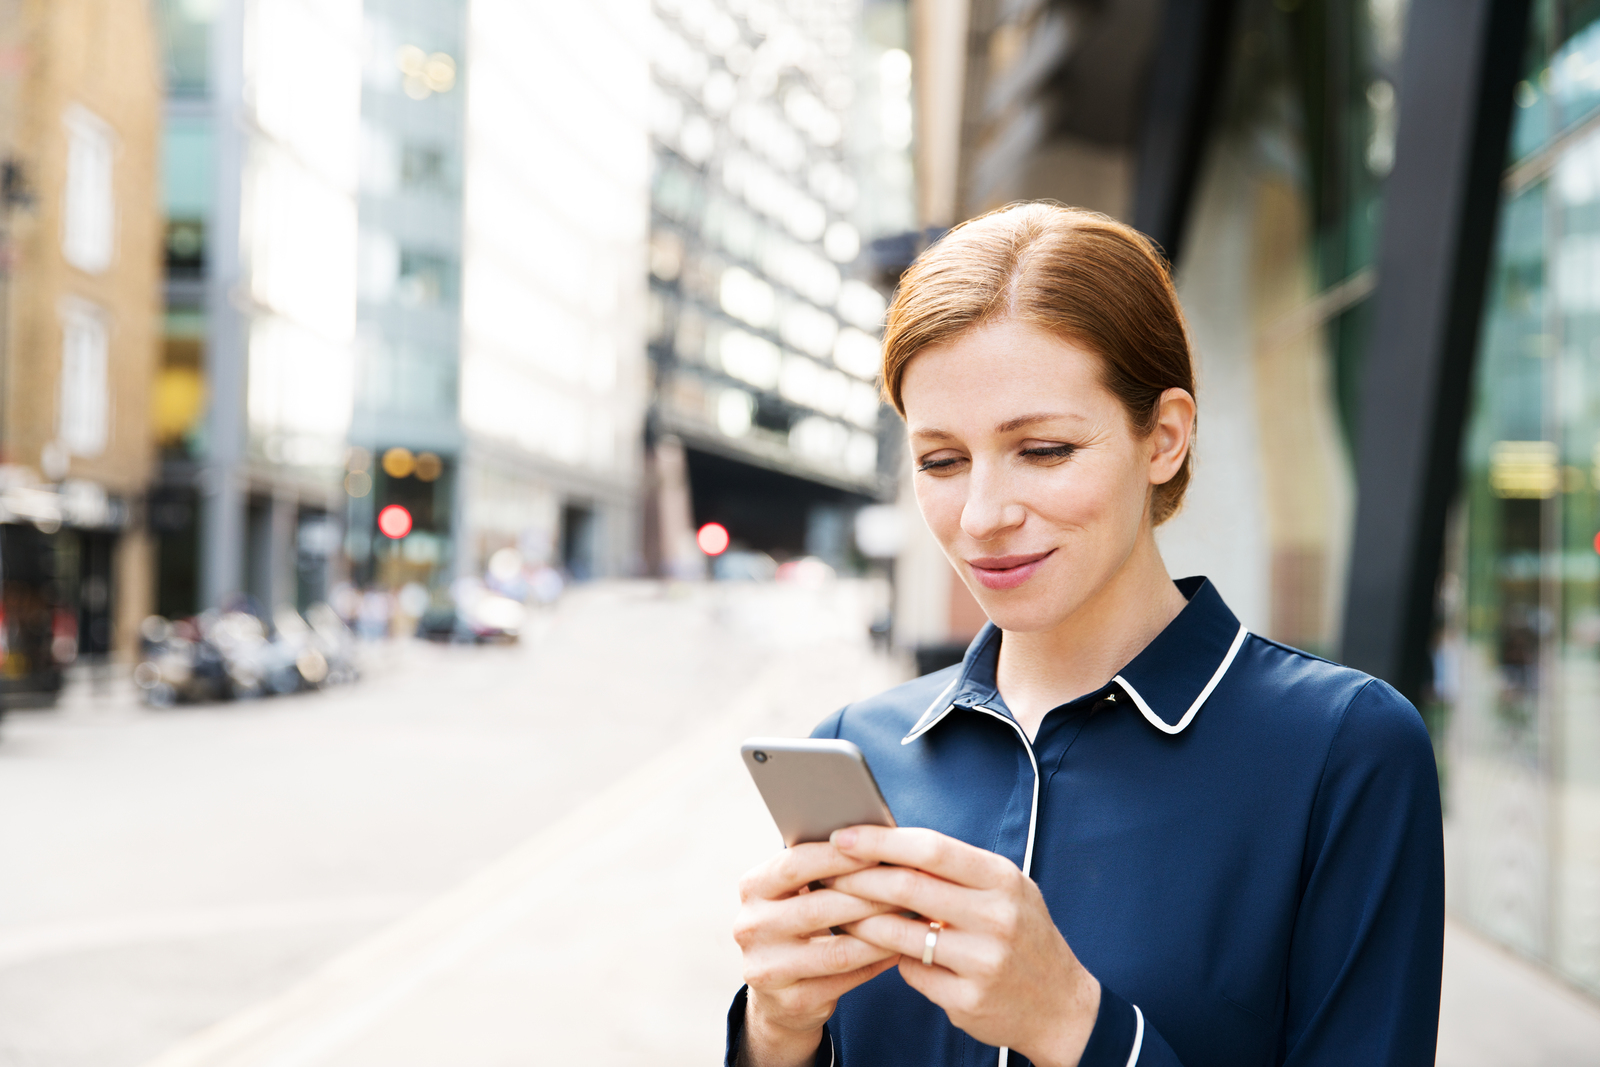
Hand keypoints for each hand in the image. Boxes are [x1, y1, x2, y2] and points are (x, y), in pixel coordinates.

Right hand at [733, 840, 902, 1066]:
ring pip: (837, 949)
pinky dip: (877, 962)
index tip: (880, 849)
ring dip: (881, 932)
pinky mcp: (790, 1001)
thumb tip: (876, 840)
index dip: (840, 857)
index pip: (796, 864)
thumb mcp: (796, 893)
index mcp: (752, 888)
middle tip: (909, 886)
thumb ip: (822, 868)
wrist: (777, 995)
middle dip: (870, 896)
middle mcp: (750, 927)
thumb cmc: (799, 925)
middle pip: (820, 907)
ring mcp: (766, 968)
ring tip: (911, 918)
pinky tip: (899, 948)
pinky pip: (846, 979)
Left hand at [827, 826, 1099, 1066]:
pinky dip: (888, 957)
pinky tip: (873, 948)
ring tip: (835, 909)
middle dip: (857, 876)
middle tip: (825, 871)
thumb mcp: (1005, 889)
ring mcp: (983, 961)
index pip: (931, 848)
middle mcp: (997, 917)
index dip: (880, 840)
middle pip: (908, 887)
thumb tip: (885, 844)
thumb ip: (955, 869)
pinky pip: (910, 971)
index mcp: (1002, 879)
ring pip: (899, 933)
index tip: (842, 835)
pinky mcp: (968, 1000)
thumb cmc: (1022, 935)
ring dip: (859, 920)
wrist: (1062, 1006)